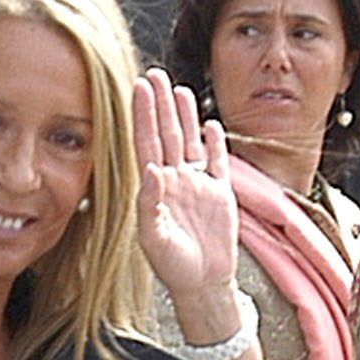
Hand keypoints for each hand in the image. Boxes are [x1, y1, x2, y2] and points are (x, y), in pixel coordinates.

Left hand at [133, 68, 239, 324]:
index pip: (146, 143)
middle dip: (160, 104)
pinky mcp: (220, 194)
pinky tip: (209, 123)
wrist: (204, 286)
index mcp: (156, 189)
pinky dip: (213, 142)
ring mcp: (197, 185)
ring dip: (184, 115)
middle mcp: (174, 181)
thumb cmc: (174, 268)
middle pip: (166, 133)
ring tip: (178, 88)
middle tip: (154, 73)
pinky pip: (216, 161)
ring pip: (189, 141)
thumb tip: (152, 170)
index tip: (139, 87)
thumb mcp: (155, 240)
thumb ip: (150, 206)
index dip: (143, 115)